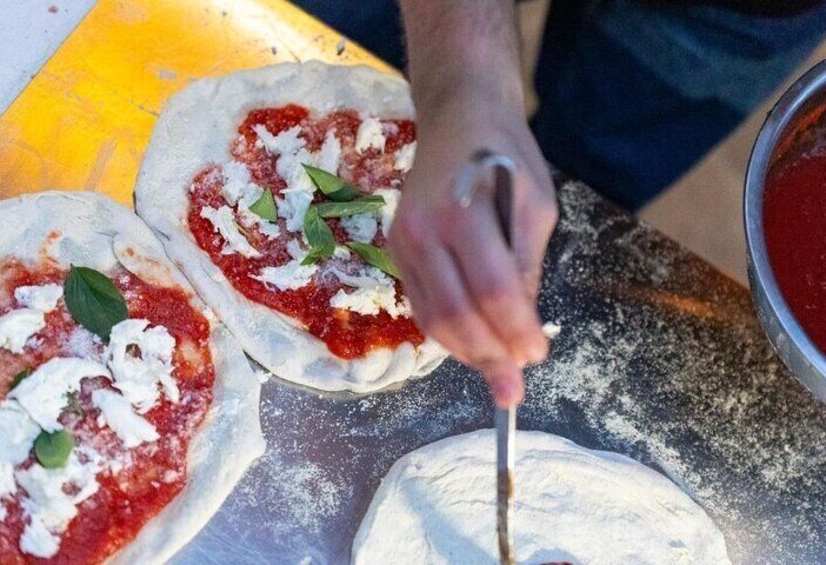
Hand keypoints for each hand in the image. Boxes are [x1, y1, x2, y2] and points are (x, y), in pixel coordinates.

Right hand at [388, 89, 557, 407]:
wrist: (457, 119)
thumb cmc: (506, 156)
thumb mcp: (537, 206)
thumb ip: (526, 267)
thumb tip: (521, 329)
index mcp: (463, 213)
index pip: (493, 291)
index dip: (516, 331)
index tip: (537, 356)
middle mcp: (422, 232)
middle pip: (456, 315)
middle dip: (488, 358)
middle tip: (513, 388)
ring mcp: (402, 242)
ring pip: (432, 318)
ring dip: (465, 353)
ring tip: (495, 372)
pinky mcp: (395, 249)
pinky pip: (421, 303)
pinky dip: (447, 331)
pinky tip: (472, 343)